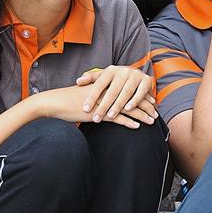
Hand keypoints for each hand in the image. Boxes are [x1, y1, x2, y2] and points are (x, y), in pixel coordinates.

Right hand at [30, 83, 151, 128]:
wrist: (55, 103)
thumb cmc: (70, 100)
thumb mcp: (88, 93)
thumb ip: (100, 94)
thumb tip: (109, 98)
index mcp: (107, 85)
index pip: (128, 89)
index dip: (141, 95)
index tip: (150, 100)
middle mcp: (108, 92)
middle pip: (132, 98)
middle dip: (146, 105)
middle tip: (156, 111)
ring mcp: (104, 102)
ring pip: (128, 108)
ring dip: (142, 115)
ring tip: (152, 121)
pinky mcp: (99, 113)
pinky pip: (117, 118)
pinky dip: (129, 122)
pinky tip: (138, 126)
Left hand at [77, 66, 157, 123]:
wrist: (138, 73)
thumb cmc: (116, 78)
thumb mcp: (104, 76)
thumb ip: (91, 78)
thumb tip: (78, 81)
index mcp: (111, 70)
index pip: (99, 84)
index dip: (92, 97)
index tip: (85, 109)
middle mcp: (123, 71)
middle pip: (112, 90)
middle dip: (103, 105)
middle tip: (96, 118)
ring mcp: (135, 76)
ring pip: (125, 92)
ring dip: (118, 105)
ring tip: (110, 116)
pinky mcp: (146, 81)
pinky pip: (140, 93)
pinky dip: (134, 101)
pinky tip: (128, 110)